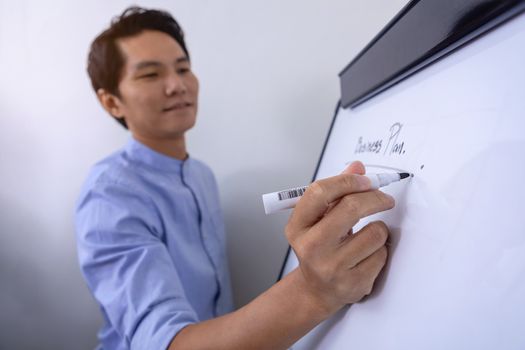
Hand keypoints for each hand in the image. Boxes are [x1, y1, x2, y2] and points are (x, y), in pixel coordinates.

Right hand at [285, 161, 393, 314]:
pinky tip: (367, 255)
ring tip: (368, 236)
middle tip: (385, 198)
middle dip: (375, 197)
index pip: (320, 192)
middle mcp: (311, 247)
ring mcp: (332, 267)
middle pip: (351, 207)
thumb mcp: (319, 219)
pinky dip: (381, 250)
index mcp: (297, 227)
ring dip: (379, 229)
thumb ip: (337, 192)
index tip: (366, 181)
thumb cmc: (319, 248)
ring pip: (375, 232)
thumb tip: (357, 167)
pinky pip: (382, 254)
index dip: (347, 181)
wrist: (316, 290)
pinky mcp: (353, 284)